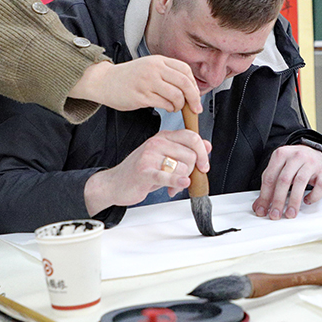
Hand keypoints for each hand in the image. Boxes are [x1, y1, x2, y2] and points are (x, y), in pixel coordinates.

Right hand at [71, 58, 201, 113]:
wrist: (104, 81)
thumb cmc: (129, 77)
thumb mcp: (149, 66)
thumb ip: (167, 73)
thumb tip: (190, 88)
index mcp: (158, 60)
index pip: (185, 70)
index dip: (194, 84)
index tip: (195, 94)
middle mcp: (154, 69)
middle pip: (184, 82)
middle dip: (194, 97)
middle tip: (195, 108)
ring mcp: (147, 82)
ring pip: (176, 95)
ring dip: (180, 105)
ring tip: (176, 107)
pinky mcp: (141, 96)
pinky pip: (164, 104)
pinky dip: (170, 108)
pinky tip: (167, 108)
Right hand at [84, 129, 211, 214]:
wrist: (114, 183)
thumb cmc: (141, 171)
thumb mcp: (165, 156)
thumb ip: (185, 150)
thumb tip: (207, 145)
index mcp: (163, 136)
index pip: (192, 137)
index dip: (202, 152)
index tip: (204, 165)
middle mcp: (157, 143)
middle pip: (191, 154)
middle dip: (191, 170)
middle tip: (182, 178)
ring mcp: (149, 156)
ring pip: (183, 167)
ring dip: (181, 180)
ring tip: (171, 185)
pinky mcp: (144, 172)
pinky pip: (167, 176)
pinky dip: (177, 181)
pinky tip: (181, 185)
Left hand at [253, 145, 321, 219]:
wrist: (313, 151)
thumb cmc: (294, 161)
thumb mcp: (279, 167)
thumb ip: (269, 184)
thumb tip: (260, 204)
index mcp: (281, 154)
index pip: (270, 177)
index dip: (264, 196)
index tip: (262, 209)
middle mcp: (296, 156)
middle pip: (284, 180)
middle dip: (278, 200)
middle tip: (275, 214)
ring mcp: (310, 163)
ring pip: (300, 182)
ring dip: (294, 201)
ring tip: (290, 213)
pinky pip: (318, 186)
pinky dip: (312, 196)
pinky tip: (306, 200)